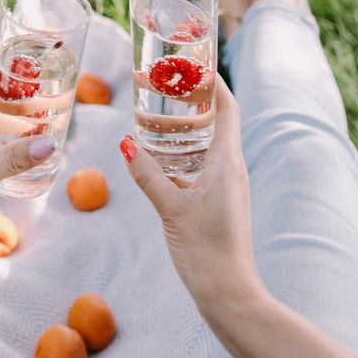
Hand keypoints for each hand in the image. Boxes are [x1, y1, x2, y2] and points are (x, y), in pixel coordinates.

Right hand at [120, 75, 265, 317]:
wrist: (229, 295)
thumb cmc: (205, 251)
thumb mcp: (170, 208)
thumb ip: (147, 175)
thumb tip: (125, 144)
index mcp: (228, 161)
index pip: (227, 106)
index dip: (212, 81)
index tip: (191, 62)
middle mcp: (232, 168)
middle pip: (216, 121)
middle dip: (190, 101)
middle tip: (160, 85)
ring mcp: (227, 186)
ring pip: (207, 144)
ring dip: (182, 129)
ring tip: (150, 118)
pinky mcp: (219, 202)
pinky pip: (202, 165)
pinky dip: (181, 154)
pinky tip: (156, 159)